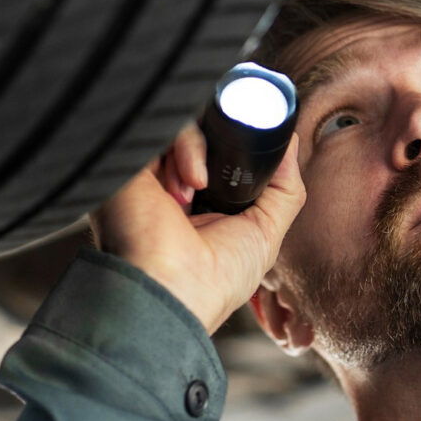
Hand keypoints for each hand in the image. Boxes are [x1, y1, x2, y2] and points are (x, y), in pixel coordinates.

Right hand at [88, 122, 305, 334]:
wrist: (170, 295)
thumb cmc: (215, 280)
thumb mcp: (265, 233)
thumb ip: (284, 188)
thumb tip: (291, 140)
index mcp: (202, 201)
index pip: (222, 153)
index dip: (242, 147)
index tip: (259, 148)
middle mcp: (173, 183)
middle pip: (204, 132)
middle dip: (224, 141)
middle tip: (232, 165)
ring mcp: (149, 172)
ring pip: (186, 125)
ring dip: (202, 150)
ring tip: (199, 187)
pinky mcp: (129, 161)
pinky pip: (165, 127)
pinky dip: (187, 147)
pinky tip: (188, 187)